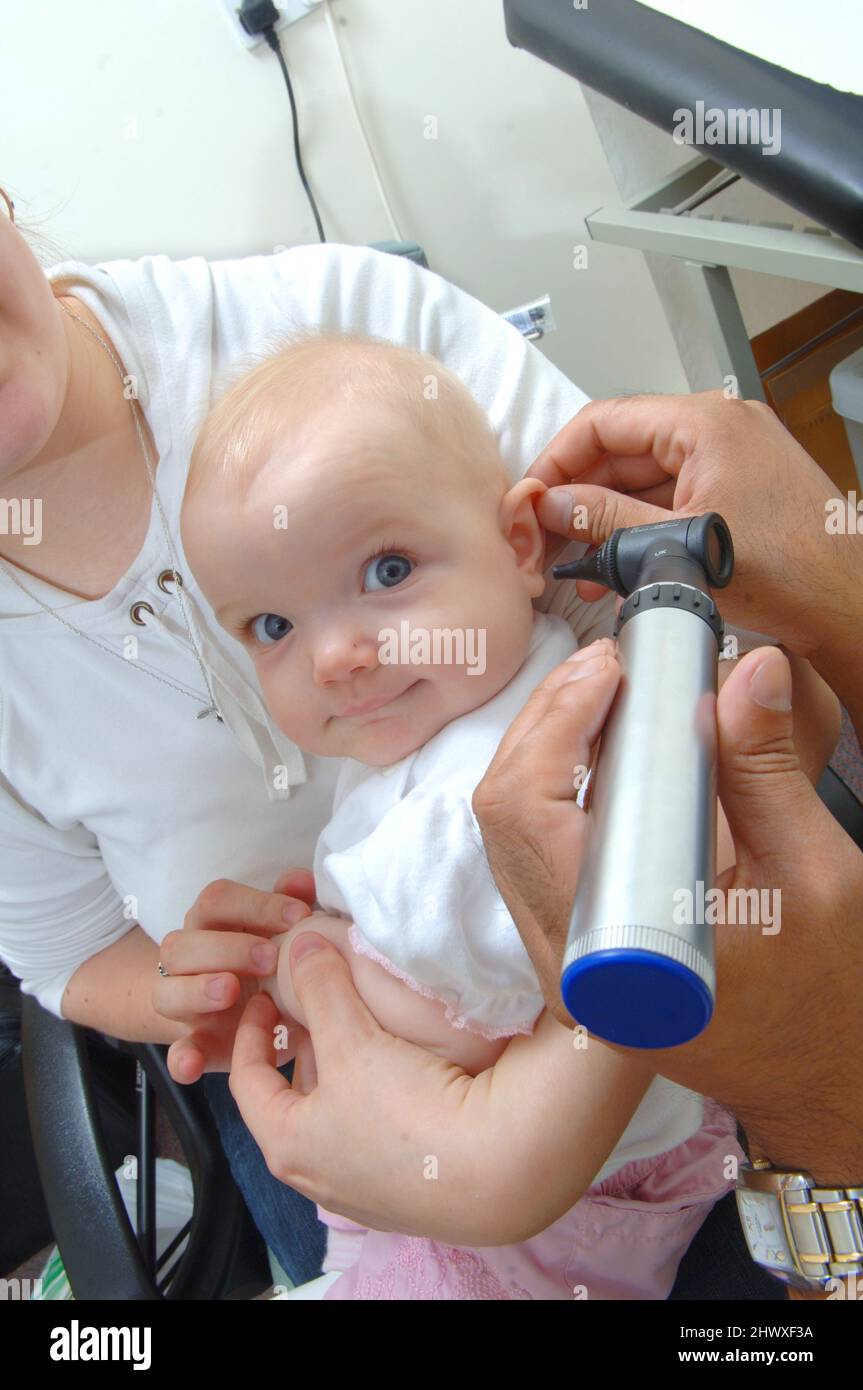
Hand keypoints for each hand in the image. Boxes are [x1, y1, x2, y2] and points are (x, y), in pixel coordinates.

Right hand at [156, 869, 314, 1083]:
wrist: (259, 1016)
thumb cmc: (274, 965)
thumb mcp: (285, 934)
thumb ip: (291, 904)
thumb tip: (301, 880)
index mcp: (213, 924)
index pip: (217, 899)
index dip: (256, 903)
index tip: (299, 916)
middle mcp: (189, 960)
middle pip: (182, 943)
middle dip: (227, 947)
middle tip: (270, 957)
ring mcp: (186, 1005)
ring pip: (166, 992)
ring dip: (197, 990)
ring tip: (230, 990)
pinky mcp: (195, 1046)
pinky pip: (176, 1053)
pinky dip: (182, 1059)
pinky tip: (194, 1064)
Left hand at [229, 938, 480, 1239]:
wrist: (495, 1169)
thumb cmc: (406, 1110)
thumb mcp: (352, 1040)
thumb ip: (321, 988)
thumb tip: (302, 945)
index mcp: (287, 1145)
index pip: (247, 1081)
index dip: (250, 1032)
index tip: (266, 999)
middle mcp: (319, 1176)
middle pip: (296, 1097)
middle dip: (308, 1048)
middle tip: (323, 1006)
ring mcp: (366, 1190)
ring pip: (340, 1115)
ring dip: (346, 1073)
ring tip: (367, 1031)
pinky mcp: (410, 1190)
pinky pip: (379, 1133)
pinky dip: (379, 1097)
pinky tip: (406, 1072)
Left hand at [472, 639, 862, 1183]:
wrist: (822, 1075)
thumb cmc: (827, 996)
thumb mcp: (812, 875)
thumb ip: (767, 771)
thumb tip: (748, 672)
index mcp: (613, 956)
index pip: (527, 813)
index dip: (557, 722)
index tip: (609, 668)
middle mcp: (568, 968)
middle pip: (504, 815)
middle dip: (547, 722)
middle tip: (606, 667)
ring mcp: (563, 967)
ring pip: (509, 834)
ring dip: (545, 754)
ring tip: (603, 696)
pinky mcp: (574, 957)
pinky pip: (534, 857)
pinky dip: (556, 794)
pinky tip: (601, 755)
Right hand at [529, 391, 853, 663]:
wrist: (847, 605)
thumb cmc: (791, 573)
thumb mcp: (675, 544)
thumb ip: (604, 518)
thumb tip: (552, 504)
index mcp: (707, 423)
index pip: (605, 422)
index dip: (557, 461)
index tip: (532, 499)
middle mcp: (721, 429)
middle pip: (621, 450)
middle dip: (578, 498)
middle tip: (545, 537)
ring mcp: (732, 459)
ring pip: (644, 481)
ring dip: (605, 521)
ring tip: (577, 566)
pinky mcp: (739, 491)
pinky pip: (672, 500)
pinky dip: (639, 530)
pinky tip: (615, 568)